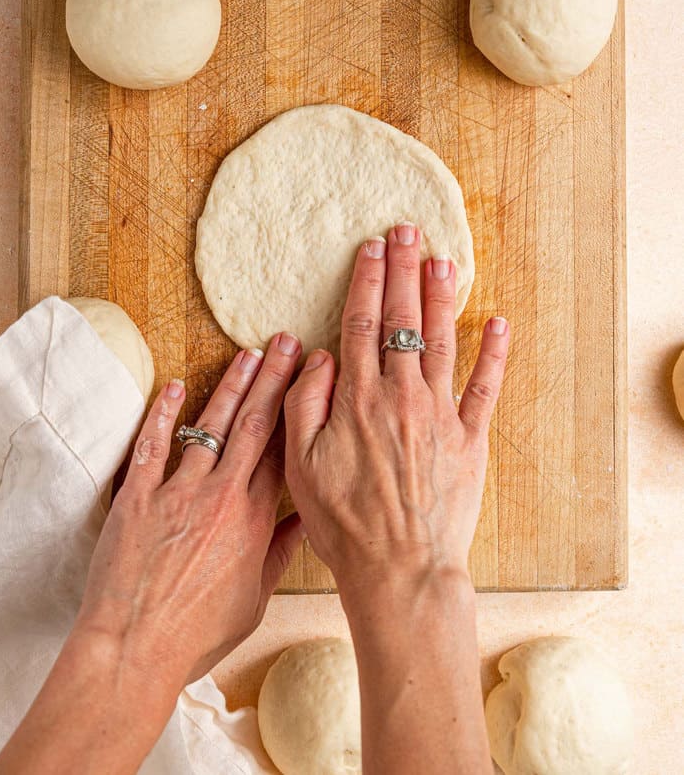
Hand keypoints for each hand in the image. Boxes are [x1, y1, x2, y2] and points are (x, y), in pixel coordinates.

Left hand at [73, 332, 303, 705]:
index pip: (283, 450)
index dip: (299, 409)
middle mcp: (220, 496)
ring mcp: (177, 492)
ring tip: (248, 352)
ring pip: (210, 425)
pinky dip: (164, 413)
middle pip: (253, 424)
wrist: (134, 650)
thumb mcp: (253, 600)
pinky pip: (152, 445)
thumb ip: (279, 554)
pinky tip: (177, 385)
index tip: (312, 378)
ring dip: (231, 385)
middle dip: (273, 378)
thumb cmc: (195, 636)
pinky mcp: (136, 497)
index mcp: (254, 521)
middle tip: (286, 342)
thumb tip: (307, 522)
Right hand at [284, 223, 508, 595]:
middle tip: (407, 230)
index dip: (365, 281)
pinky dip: (494, 352)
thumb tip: (318, 354)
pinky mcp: (470, 438)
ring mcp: (440, 413)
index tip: (369, 248)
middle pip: (402, 319)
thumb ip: (305, 403)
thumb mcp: (301, 465)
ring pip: (442, 340)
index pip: (360, 323)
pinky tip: (498, 322)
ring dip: (442, 296)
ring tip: (443, 259)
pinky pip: (485, 386)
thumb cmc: (345, 523)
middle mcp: (400, 395)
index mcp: (357, 398)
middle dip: (403, 270)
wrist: (400, 569)